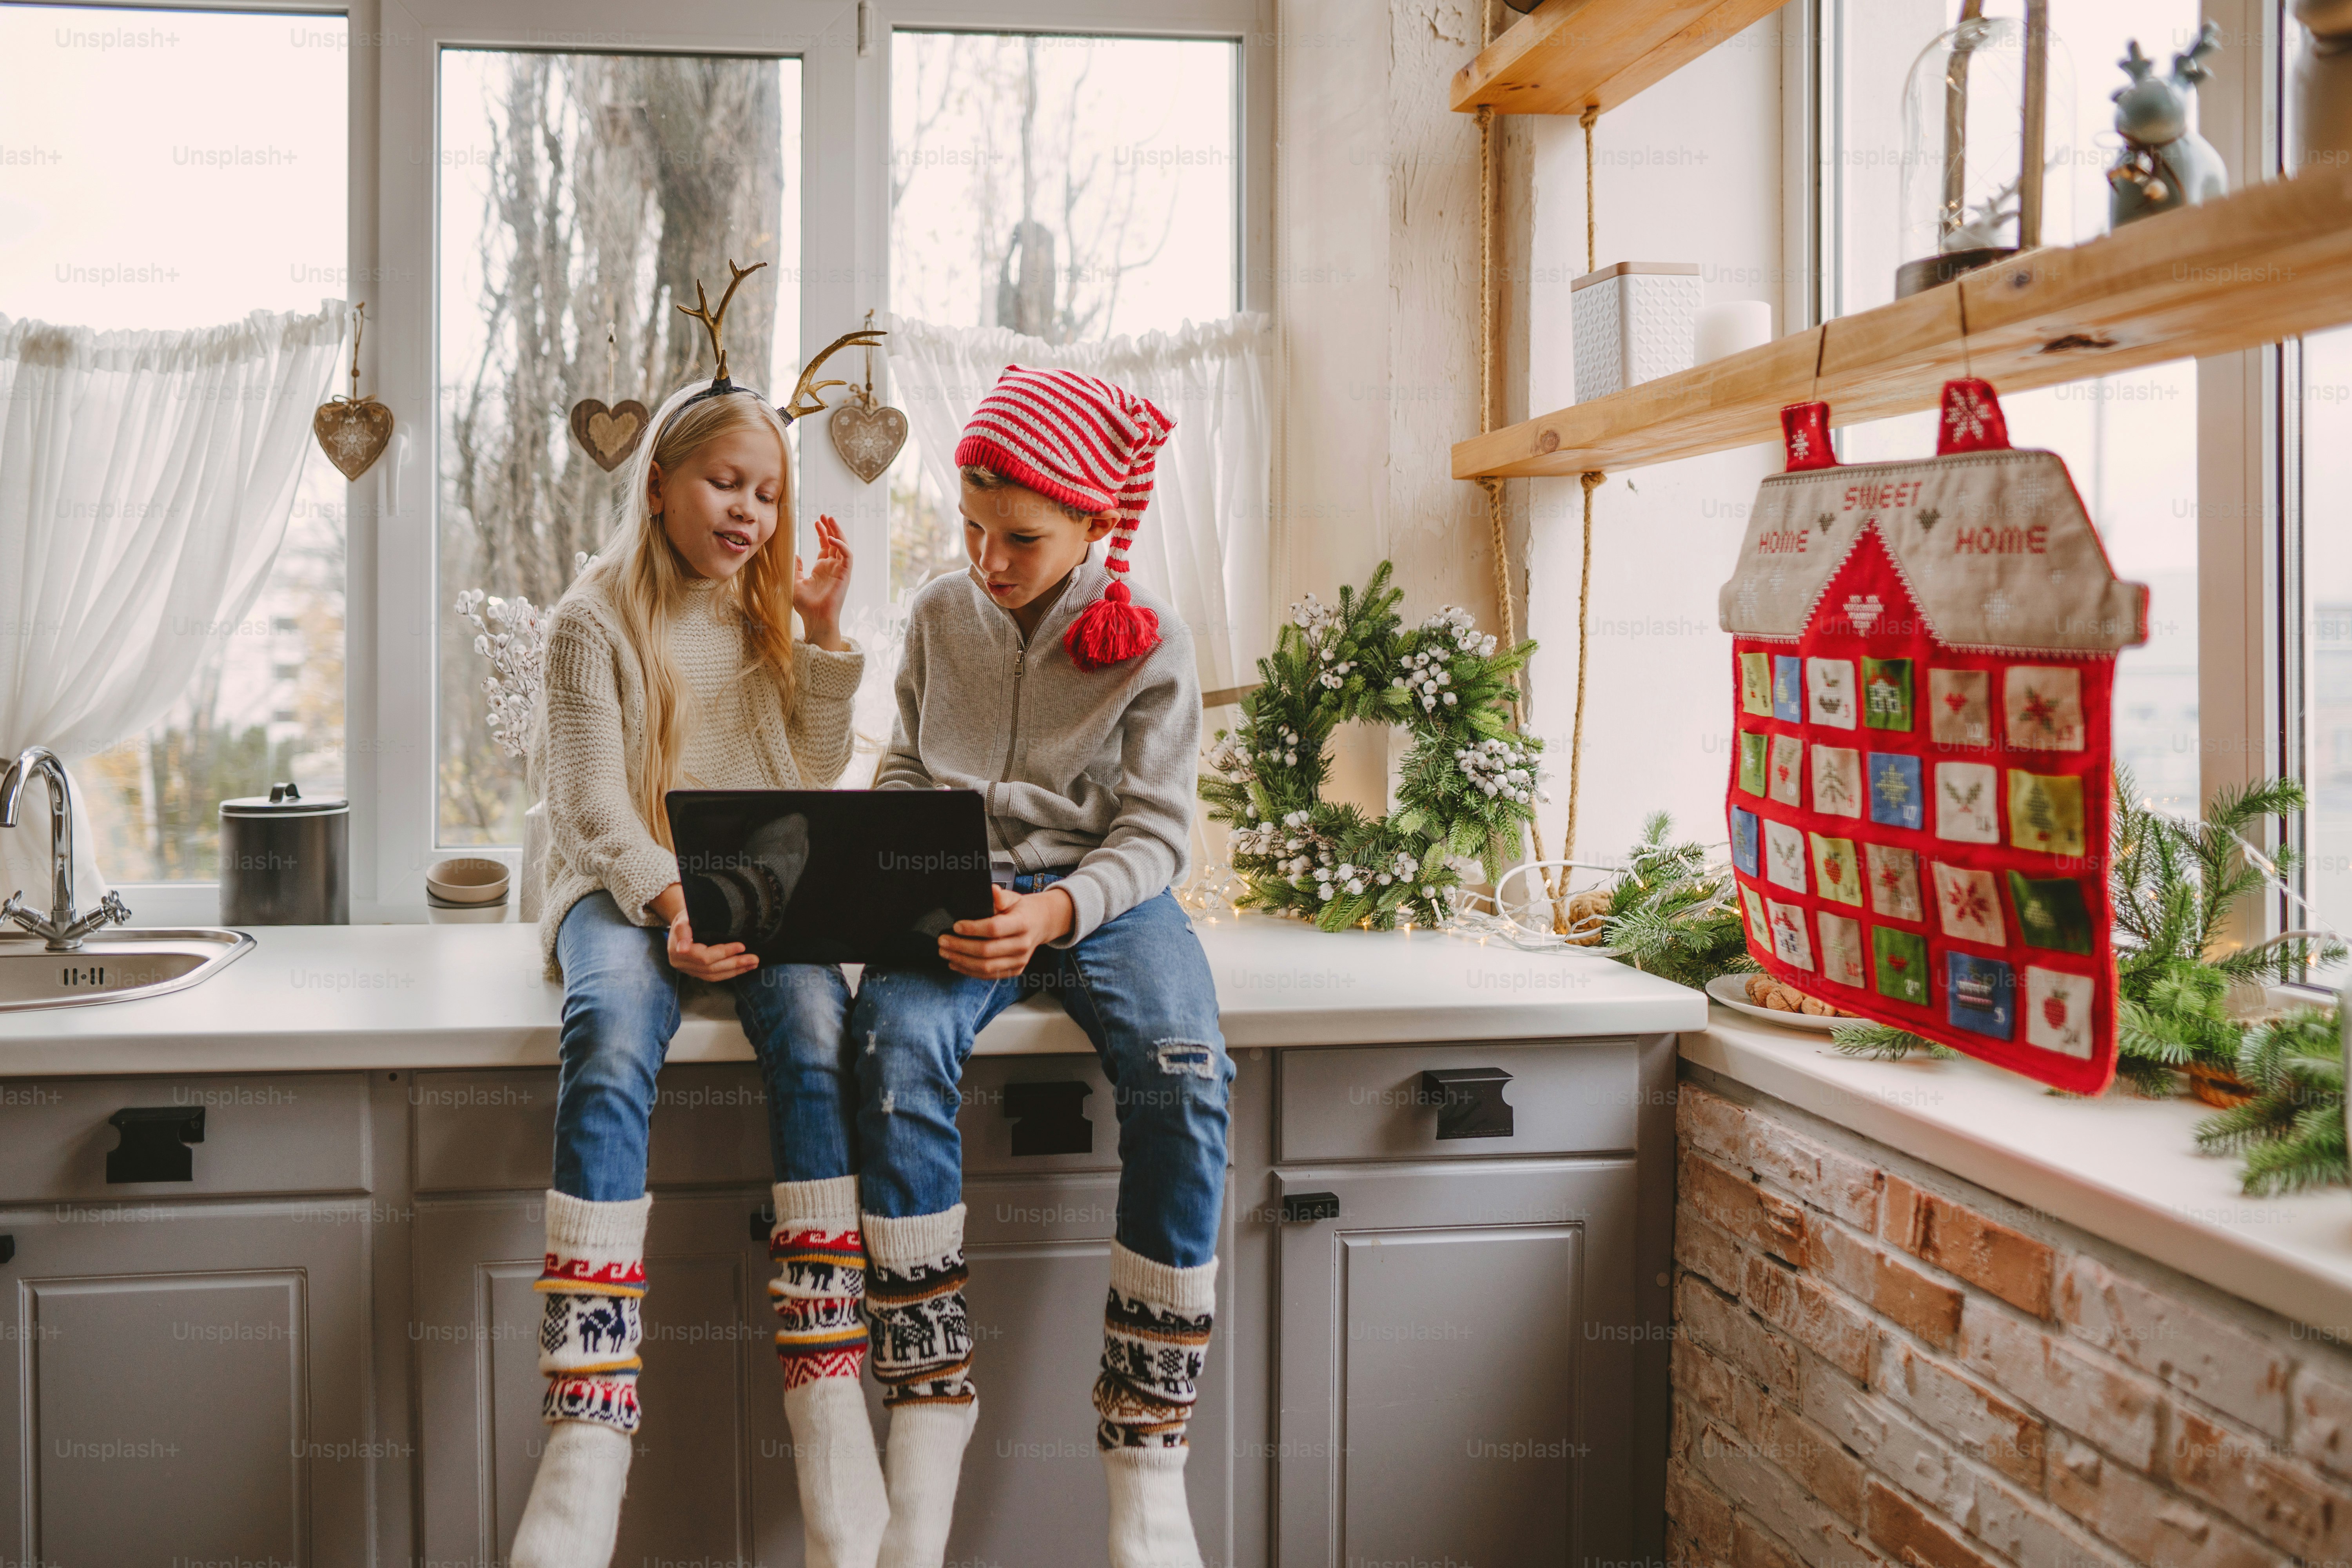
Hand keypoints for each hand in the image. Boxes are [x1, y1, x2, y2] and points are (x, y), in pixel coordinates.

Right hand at [650, 882, 758, 981]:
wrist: (681, 924)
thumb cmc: (687, 916)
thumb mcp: (683, 917)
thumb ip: (683, 930)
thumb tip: (683, 949)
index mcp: (677, 949)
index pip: (704, 956)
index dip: (723, 952)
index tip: (742, 946)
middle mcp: (681, 963)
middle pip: (710, 968)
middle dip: (734, 963)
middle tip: (754, 958)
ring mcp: (688, 969)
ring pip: (713, 975)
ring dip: (735, 971)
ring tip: (753, 964)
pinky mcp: (695, 972)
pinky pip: (713, 977)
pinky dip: (729, 973)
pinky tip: (743, 969)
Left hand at [793, 513, 852, 650]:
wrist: (815, 618)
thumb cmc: (805, 606)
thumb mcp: (795, 582)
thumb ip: (796, 568)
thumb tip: (794, 555)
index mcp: (822, 569)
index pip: (825, 546)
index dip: (822, 533)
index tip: (816, 521)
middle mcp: (832, 568)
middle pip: (835, 542)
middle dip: (831, 528)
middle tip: (824, 515)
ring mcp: (840, 570)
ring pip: (843, 545)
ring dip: (838, 532)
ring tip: (830, 519)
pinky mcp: (845, 574)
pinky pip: (847, 555)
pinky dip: (841, 545)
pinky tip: (831, 538)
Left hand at [939, 885, 1073, 978]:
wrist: (1040, 924)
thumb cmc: (1021, 910)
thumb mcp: (1012, 898)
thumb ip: (1000, 896)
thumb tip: (991, 890)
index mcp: (1022, 923)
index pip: (994, 929)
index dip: (972, 928)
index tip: (955, 926)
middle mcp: (1023, 944)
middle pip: (986, 951)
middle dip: (960, 947)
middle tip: (943, 941)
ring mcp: (1019, 960)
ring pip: (986, 967)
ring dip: (961, 961)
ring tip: (945, 953)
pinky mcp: (1015, 970)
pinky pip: (989, 975)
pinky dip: (969, 971)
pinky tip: (956, 963)